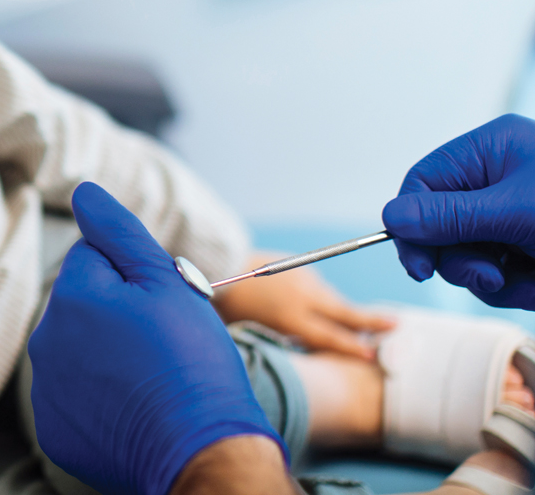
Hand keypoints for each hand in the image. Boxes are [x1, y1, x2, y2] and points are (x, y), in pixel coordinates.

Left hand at [28, 182, 285, 494]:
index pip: (93, 255)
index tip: (161, 304)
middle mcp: (46, 340)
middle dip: (116, 311)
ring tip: (150, 377)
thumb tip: (83, 192)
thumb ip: (119, 233)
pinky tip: (132, 406)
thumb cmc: (192, 363)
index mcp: (72, 296)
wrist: (201, 451)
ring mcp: (46, 389)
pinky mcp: (54, 428)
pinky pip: (74, 395)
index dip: (133, 274)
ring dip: (105, 352)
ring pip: (77, 347)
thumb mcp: (167, 284)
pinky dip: (98, 397)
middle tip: (162, 343)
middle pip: (83, 302)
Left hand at [212, 262, 394, 360]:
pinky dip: (324, 299)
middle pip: (344, 312)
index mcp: (290, 317)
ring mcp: (304, 279)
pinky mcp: (299, 267)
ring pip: (332, 299)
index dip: (350, 347)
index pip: (329, 336)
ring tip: (367, 322)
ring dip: (343, 311)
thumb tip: (303, 346)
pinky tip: (319, 306)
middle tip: (396, 325)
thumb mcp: (255, 329)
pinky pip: (319, 288)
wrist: (221, 263)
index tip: (370, 355)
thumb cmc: (229, 305)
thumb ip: (283, 337)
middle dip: (371, 321)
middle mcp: (303, 297)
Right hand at [382, 114, 534, 308]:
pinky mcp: (525, 246)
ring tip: (529, 279)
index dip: (413, 227)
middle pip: (439, 226)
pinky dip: (515, 287)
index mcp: (490, 151)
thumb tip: (393, 218)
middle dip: (462, 260)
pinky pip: (494, 274)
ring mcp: (510, 215)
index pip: (423, 184)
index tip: (421, 267)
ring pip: (465, 256)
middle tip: (491, 275)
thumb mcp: (517, 212)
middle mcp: (496, 180)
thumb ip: (452, 216)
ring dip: (492, 280)